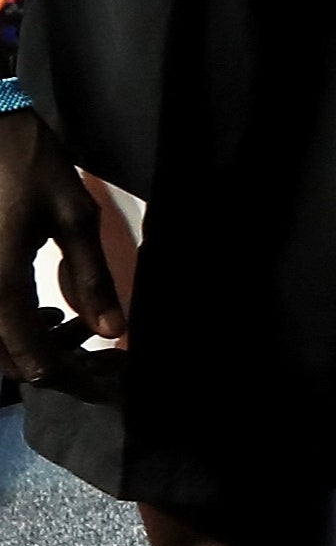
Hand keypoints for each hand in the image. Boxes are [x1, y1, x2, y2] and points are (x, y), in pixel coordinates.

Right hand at [0, 109, 125, 387]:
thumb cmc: (31, 170)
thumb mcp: (76, 218)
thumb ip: (92, 278)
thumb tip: (115, 331)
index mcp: (1, 287)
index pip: (34, 360)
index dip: (73, 376)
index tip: (108, 374)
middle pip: (11, 362)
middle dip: (57, 365)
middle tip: (98, 347)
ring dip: (35, 348)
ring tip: (76, 324)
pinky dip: (16, 328)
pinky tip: (46, 309)